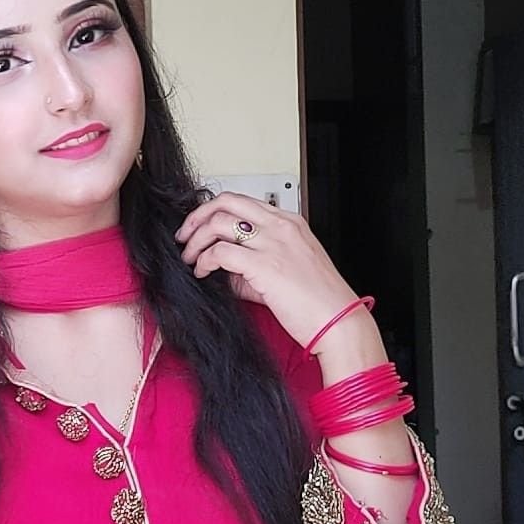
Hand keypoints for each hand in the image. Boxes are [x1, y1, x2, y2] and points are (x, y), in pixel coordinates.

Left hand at [175, 191, 372, 355]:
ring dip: (196, 241)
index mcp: (289, 222)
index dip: (212, 211)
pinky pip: (219, 252)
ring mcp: (273, 242)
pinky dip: (204, 261)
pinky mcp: (265, 265)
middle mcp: (280, 226)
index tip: (198, 227)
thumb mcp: (285, 270)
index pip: (240, 201)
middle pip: (225, 202)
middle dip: (196, 217)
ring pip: (217, 224)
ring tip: (190, 259)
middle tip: (184, 237)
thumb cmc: (318, 301)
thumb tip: (220, 265)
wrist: (339, 322)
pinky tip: (202, 273)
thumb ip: (252, 262)